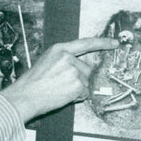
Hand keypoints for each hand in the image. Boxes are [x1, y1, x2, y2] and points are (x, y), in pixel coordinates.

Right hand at [0, 37, 117, 122]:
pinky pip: (85, 93)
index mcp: (60, 49)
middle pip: (87, 69)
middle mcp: (68, 57)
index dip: (102, 43)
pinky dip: (77, 98)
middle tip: (60, 85)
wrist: (25, 97)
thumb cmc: (32, 83)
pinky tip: (63, 96)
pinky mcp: (77, 85)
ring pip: (86, 83)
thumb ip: (64, 60)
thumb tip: (79, 67)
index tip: (115, 43)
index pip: (86, 43)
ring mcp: (74, 71)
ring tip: (59, 91)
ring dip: (77, 89)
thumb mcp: (47, 62)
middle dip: (79, 79)